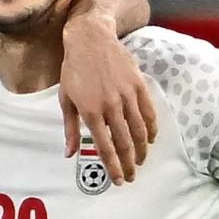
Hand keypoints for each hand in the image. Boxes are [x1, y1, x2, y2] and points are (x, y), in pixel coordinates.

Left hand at [60, 14, 157, 184]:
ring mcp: (127, 95)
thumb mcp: (66, 99)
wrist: (91, 39)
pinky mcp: (138, 85)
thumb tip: (69, 154)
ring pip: (139, 130)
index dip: (113, 167)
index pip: (105, 147)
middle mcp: (110, 106)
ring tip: (141, 161)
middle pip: (124, 143)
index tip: (117, 180)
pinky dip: (152, 128)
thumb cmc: (74, 69)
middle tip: (130, 176)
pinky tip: (151, 139)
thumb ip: (70, 128)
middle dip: (129, 164)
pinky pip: (149, 112)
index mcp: (90, 111)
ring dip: (142, 150)